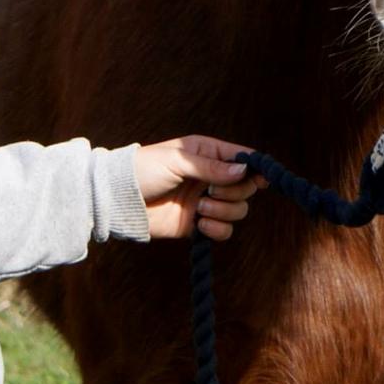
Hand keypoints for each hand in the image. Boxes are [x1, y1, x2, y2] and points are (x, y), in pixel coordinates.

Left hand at [135, 136, 264, 240]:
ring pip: (238, 209)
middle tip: (212, 192)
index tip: (264, 179)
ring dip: (224, 211)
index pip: (243, 158)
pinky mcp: (198, 225)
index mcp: (208, 153)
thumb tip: (245, 168)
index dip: (257, 168)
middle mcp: (211, 177)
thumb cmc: (144, 170)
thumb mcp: (178, 161)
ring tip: (200, 209)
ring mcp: (206, 201)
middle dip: (235, 192)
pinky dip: (218, 229)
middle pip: (246, 186)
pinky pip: (224, 230)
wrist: (119, 200)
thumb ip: (212, 167)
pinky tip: (201, 226)